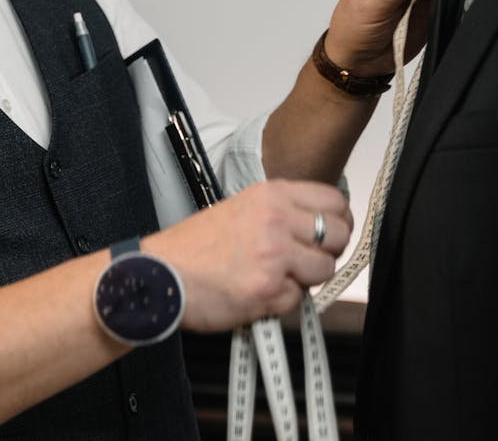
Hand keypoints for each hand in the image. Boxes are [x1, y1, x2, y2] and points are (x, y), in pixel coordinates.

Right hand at [144, 179, 352, 330]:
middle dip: (326, 253)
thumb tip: (319, 229)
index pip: (334, 202)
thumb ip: (279, 214)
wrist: (158, 275)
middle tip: (304, 262)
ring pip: (324, 269)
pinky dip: (281, 303)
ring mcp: (274, 254)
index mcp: (270, 195)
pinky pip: (299, 299)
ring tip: (273, 279)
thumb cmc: (192, 248)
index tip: (326, 236)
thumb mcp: (239, 209)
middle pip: (339, 235)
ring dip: (304, 280)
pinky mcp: (269, 289)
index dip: (337, 222)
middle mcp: (275, 219)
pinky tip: (255, 294)